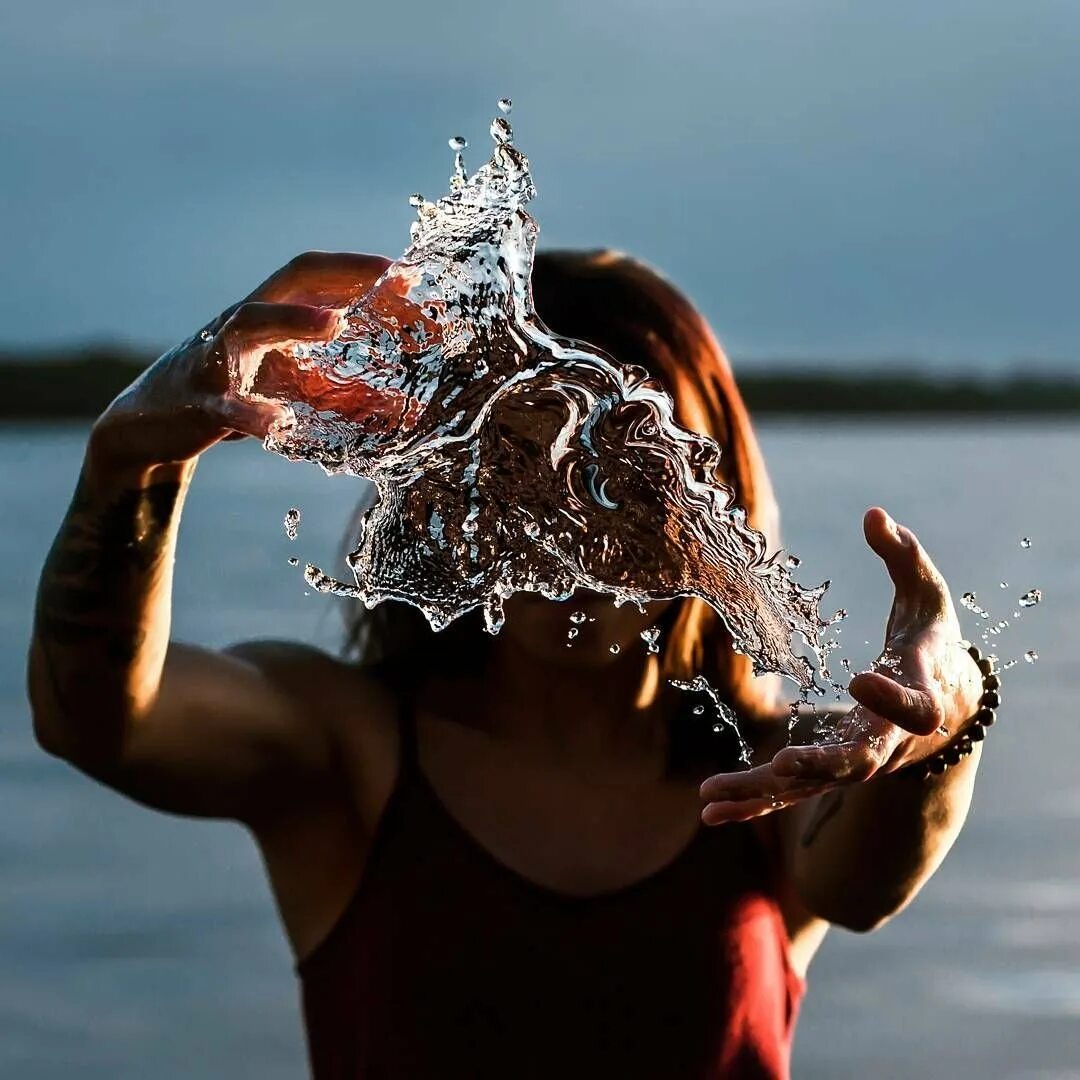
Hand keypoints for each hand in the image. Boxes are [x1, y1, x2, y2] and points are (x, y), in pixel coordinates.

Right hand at [87, 251, 390, 474]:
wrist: (149, 424)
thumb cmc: (231, 394)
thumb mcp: (289, 388)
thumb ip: (340, 393)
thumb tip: (400, 407)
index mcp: (269, 315)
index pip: (316, 277)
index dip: (359, 269)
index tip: (408, 273)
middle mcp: (244, 322)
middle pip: (291, 280)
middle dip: (341, 274)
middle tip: (388, 279)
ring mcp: (218, 355)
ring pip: (251, 322)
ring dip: (295, 319)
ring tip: (336, 324)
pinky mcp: (199, 400)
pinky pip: (225, 404)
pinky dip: (251, 413)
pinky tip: (277, 423)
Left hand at [699, 507, 983, 823]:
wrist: (951, 707)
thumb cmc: (934, 642)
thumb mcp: (927, 595)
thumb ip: (904, 557)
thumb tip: (873, 513)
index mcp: (921, 696)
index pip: (916, 708)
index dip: (894, 697)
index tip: (862, 678)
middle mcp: (890, 741)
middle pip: (858, 763)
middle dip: (822, 765)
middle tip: (785, 765)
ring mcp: (858, 762)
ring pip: (811, 787)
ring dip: (761, 793)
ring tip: (709, 799)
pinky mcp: (830, 770)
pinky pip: (790, 793)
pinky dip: (752, 803)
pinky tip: (710, 813)